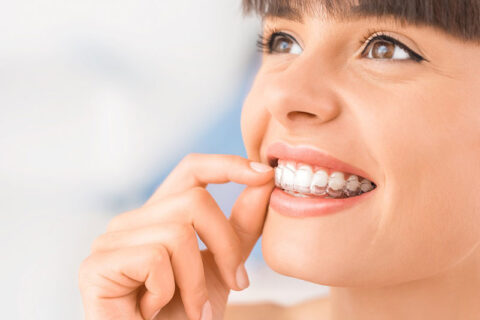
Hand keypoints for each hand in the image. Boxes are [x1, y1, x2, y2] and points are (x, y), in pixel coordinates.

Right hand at [78, 154, 273, 319]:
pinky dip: (168, 292)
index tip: (264, 174)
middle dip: (225, 246)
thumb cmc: (189, 315)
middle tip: (236, 283)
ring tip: (194, 310)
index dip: (227, 165)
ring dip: (196, 282)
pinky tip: (154, 311)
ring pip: (178, 233)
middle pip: (194, 200)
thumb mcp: (224, 265)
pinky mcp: (96, 265)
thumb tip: (263, 181)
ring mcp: (110, 241)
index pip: (192, 170)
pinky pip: (154, 258)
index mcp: (160, 216)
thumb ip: (240, 225)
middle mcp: (132, 221)